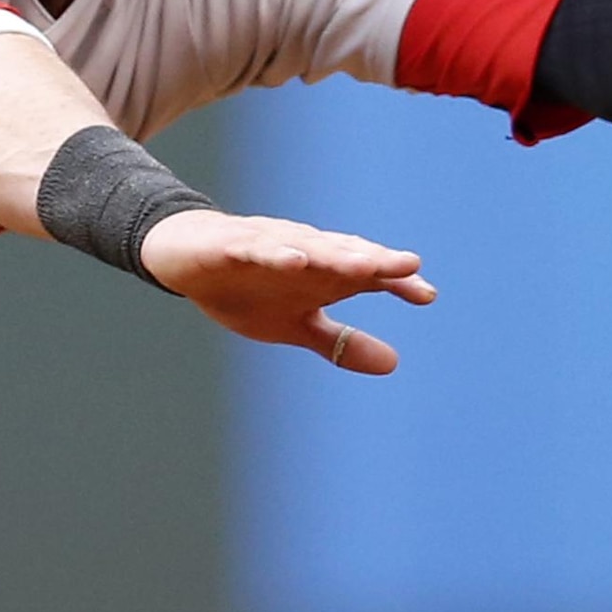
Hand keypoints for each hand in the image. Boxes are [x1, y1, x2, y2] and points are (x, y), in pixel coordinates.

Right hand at [137, 211, 435, 374]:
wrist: (184, 259)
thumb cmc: (246, 288)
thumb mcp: (296, 324)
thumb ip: (341, 342)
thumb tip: (394, 364)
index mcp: (322, 273)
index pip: (366, 274)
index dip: (396, 281)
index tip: (426, 295)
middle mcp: (303, 253)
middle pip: (344, 256)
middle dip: (375, 261)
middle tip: (407, 266)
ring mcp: (269, 247)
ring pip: (308, 249)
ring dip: (336, 254)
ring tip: (365, 264)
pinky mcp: (233, 246)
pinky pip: (257, 249)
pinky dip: (276, 253)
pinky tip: (295, 260)